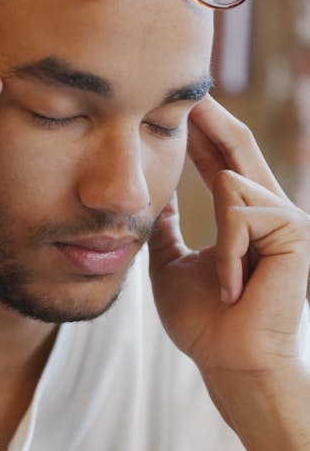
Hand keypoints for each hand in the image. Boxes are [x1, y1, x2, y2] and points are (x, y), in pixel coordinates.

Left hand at [148, 96, 309, 379]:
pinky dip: (227, 251)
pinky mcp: (295, 232)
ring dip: (216, 236)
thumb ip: (167, 229)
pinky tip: (232, 286)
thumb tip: (155, 200)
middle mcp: (271, 211)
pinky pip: (242, 213)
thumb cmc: (204, 323)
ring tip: (225, 287)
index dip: (201, 130)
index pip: (222, 160)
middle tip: (187, 88)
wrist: (230, 362)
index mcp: (244, 217)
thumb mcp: (172, 265)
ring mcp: (287, 219)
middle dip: (212, 117)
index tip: (178, 102)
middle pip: (240, 146)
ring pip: (235, 183)